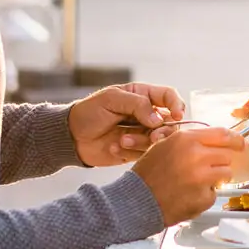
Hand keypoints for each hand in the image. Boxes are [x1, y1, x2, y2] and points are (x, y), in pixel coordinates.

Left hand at [69, 83, 184, 165]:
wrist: (71, 137)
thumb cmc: (89, 112)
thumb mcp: (111, 99)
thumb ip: (137, 105)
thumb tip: (159, 119)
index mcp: (142, 96)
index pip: (169, 96)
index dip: (177, 104)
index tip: (176, 116)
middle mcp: (146, 114)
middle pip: (169, 121)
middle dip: (164, 130)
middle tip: (153, 136)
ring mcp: (142, 132)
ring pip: (159, 139)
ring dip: (143, 141)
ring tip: (123, 140)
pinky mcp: (135, 150)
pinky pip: (145, 153)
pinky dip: (132, 150)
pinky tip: (115, 146)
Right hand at [133, 127, 244, 223]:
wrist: (136, 201)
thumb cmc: (147, 175)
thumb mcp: (164, 146)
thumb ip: (189, 141)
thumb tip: (213, 141)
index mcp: (186, 140)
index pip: (222, 134)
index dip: (235, 139)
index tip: (240, 143)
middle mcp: (196, 156)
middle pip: (227, 154)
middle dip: (220, 161)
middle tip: (207, 168)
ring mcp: (202, 178)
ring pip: (225, 174)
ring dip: (216, 178)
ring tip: (195, 182)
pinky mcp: (203, 198)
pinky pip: (214, 193)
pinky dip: (205, 195)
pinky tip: (189, 195)